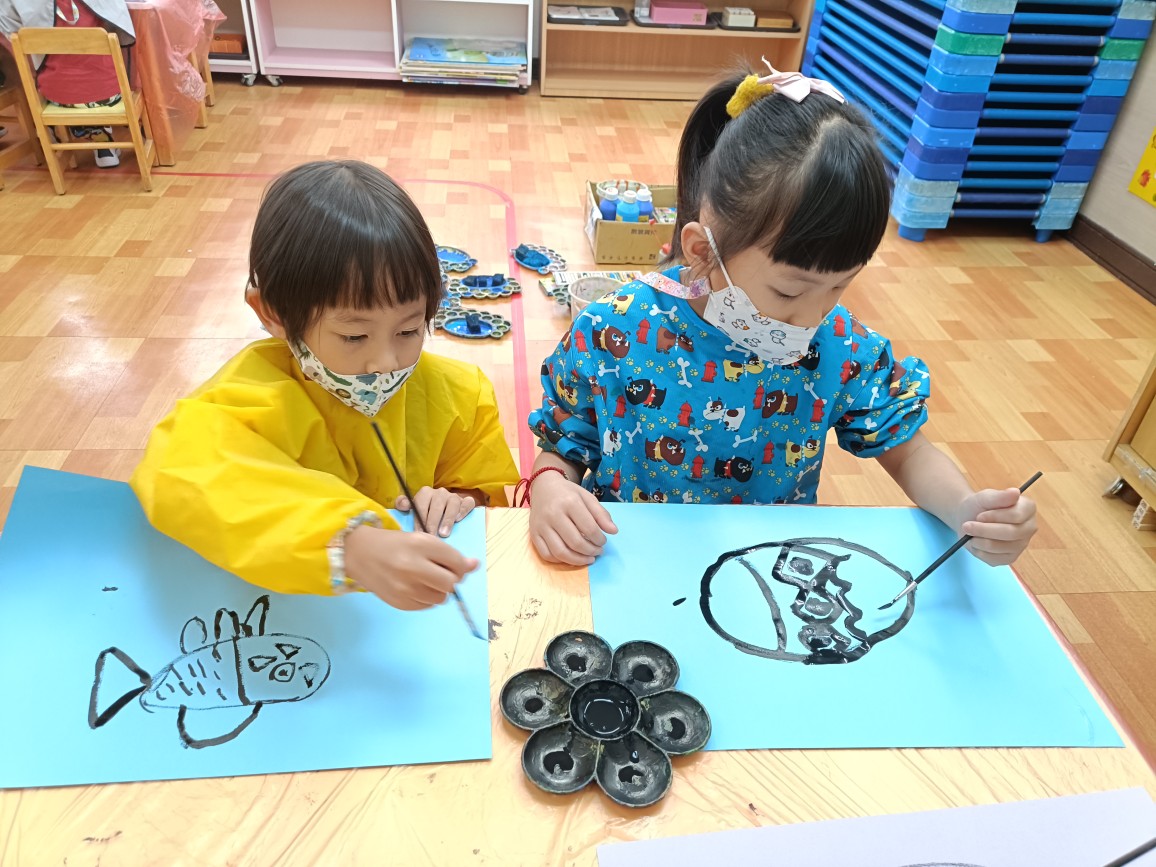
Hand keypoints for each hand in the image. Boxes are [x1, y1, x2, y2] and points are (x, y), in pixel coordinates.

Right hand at [344, 525, 478, 609]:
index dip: (461, 565)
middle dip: (451, 580)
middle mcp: (412, 567)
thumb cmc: (395, 544)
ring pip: (440, 598)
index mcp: (420, 545)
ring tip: (424, 579)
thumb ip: (449, 554)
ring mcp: (404, 588)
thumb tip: (475, 565)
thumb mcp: (422, 540)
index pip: (456, 562)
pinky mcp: (399, 603)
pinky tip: (414, 586)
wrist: (359, 553)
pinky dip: (426, 598)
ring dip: (439, 590)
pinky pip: (426, 606)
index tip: (454, 564)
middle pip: (451, 584)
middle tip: (441, 573)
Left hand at [395, 486, 475, 536]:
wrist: (445, 510)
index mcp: (425, 493)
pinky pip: (467, 503)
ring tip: (444, 533)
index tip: (419, 533)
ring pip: (452, 503)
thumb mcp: (414, 508)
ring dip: (447, 519)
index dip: (419, 519)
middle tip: (431, 536)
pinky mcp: (466, 501)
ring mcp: (454, 496)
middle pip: (436, 505)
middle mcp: (440, 492)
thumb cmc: (427, 512)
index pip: (421, 504)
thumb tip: (402, 504)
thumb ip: (405, 505)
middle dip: (433, 522)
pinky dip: (463, 510)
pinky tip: (458, 520)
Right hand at [529, 471, 617, 565]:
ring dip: (577, 560)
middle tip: (598, 551)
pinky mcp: (533, 534)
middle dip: (591, 551)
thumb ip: (601, 514)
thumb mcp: (587, 497)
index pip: (589, 529)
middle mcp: (553, 514)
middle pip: (575, 542)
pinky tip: (570, 557)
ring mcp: (541, 526)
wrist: (544, 487)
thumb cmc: (568, 493)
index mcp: (570, 502)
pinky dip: (560, 561)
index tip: (603, 541)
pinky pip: (546, 554)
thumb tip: (614, 531)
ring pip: (560, 552)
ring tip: (588, 558)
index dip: (600, 539)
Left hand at [957, 488, 1037, 566]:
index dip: (995, 516)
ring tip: (970, 531)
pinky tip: (976, 541)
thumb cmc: (979, 506)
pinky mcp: (1010, 558)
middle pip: (1010, 533)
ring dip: (978, 539)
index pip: (1017, 516)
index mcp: (1028, 509)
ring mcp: (1021, 545)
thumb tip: (1016, 492)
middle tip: (967, 525)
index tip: (979, 515)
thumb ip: (999, 496)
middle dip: (983, 529)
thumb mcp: (985, 497)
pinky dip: (978, 550)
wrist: (968, 518)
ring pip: (999, 547)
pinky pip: (993, 558)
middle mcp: (1029, 528)